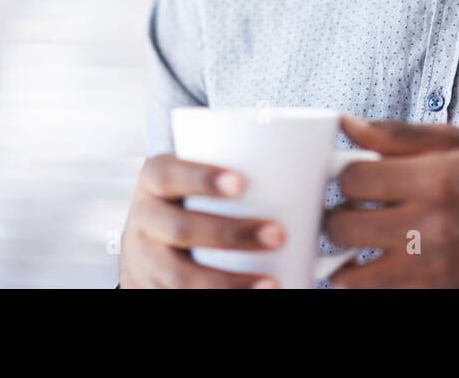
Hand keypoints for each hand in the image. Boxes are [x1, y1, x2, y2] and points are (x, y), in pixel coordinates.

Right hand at [118, 153, 286, 287]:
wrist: (147, 244)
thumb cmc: (192, 199)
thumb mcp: (196, 178)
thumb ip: (236, 168)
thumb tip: (316, 157)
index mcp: (153, 179)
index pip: (169, 174)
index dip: (201, 178)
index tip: (242, 183)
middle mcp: (142, 218)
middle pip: (179, 229)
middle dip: (230, 234)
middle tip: (279, 234)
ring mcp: (144, 259)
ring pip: (179, 275)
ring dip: (227, 283)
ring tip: (272, 284)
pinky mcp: (152, 289)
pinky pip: (180, 298)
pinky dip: (216, 300)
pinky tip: (248, 299)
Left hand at [323, 115, 458, 287]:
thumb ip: (399, 135)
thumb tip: (347, 125)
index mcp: (437, 179)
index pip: (353, 178)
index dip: (344, 175)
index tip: (355, 176)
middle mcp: (431, 225)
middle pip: (341, 225)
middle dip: (337, 215)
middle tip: (350, 210)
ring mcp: (431, 267)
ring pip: (348, 272)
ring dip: (343, 256)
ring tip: (356, 242)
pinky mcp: (433, 293)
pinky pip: (373, 293)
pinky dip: (363, 281)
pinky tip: (373, 264)